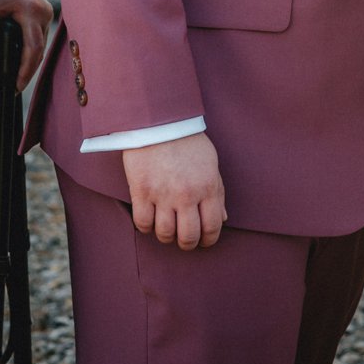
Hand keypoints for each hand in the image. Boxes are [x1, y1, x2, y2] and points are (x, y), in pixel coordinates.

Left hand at [0, 0, 54, 90]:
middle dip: (28, 71)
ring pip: (42, 46)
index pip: (33, 47)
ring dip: (31, 63)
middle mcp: (44, 12)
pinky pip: (41, 40)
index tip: (17, 84)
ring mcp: (47, 14)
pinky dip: (33, 53)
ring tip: (18, 79)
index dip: (26, 69)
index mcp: (30, 10)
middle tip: (15, 87)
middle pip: (40, 50)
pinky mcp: (46, 17)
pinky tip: (23, 64)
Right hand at [123, 131, 225, 250]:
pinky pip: (143, 223)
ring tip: (166, 228)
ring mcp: (163, 194)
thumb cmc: (188, 141)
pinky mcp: (141, 191)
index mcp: (208, 187)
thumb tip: (222, 219)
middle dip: (188, 244)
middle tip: (184, 240)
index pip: (213, 227)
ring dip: (166, 236)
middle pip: (188, 237)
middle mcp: (187, 195)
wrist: (160, 119)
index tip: (204, 242)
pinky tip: (150, 219)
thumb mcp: (211, 164)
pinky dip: (146, 227)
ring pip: (164, 234)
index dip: (209, 241)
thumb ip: (217, 193)